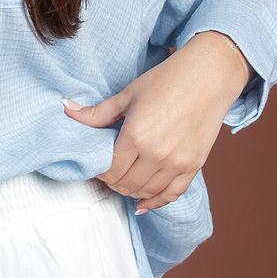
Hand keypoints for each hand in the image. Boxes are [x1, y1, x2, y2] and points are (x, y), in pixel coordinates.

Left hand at [62, 33, 250, 213]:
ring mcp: (178, 163)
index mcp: (136, 136)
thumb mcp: (128, 94)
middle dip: (113, 182)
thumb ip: (97, 112)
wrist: (209, 75)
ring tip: (124, 180)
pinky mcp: (194, 165)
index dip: (100, 171)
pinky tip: (144, 203)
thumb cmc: (167, 79)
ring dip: (131, 190)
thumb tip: (66, 110)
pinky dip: (156, 201)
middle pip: (126, 185)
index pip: (110, 170)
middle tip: (109, 172)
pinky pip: (172, 194)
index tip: (98, 164)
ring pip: (147, 192)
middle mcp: (157, 155)